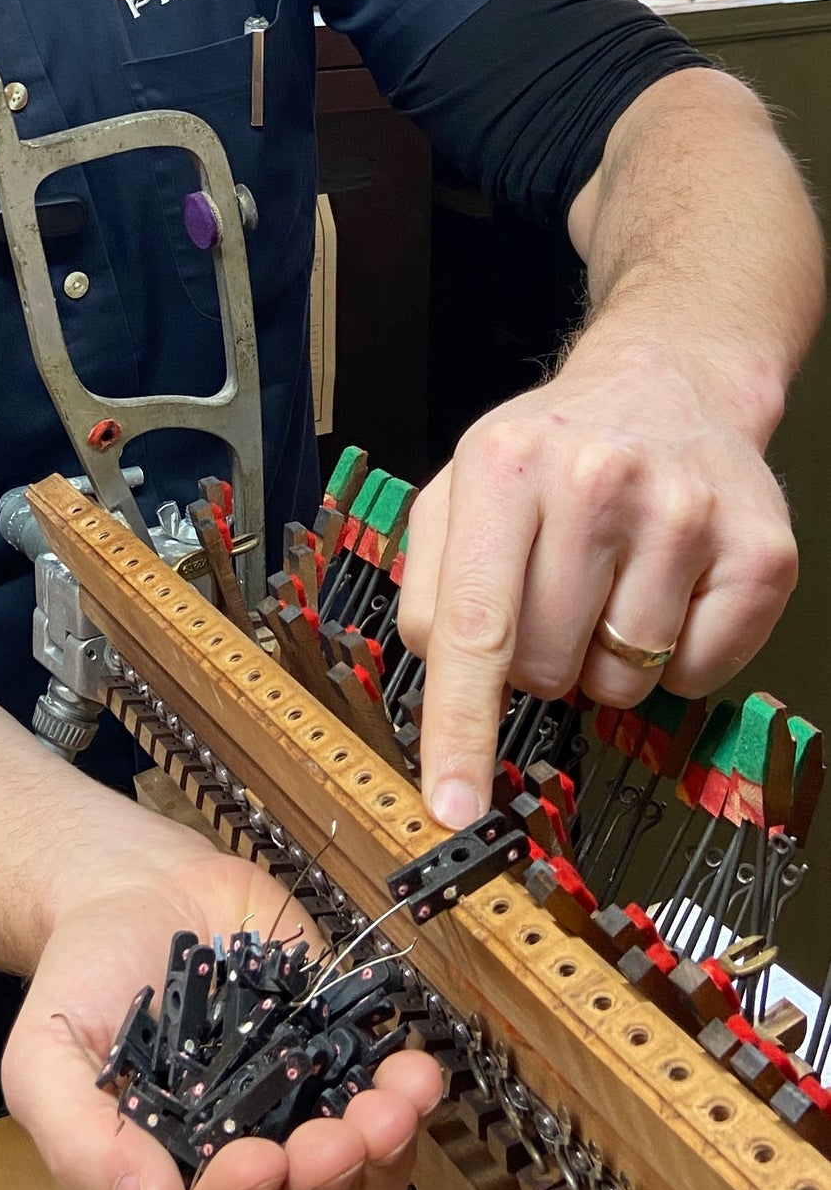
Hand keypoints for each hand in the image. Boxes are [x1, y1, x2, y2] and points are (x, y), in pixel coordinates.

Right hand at [1, 840, 443, 1189]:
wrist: (142, 892)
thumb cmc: (87, 983)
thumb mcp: (46, 1058)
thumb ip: (82, 1146)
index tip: (251, 1162)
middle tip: (330, 1140)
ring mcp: (292, 1149)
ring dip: (380, 1169)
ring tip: (387, 1108)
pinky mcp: (340, 1098)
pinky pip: (391, 1138)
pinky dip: (411, 1115)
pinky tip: (411, 1076)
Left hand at [399, 330, 797, 830]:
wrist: (668, 386)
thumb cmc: (557, 450)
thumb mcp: (463, 484)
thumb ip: (429, 581)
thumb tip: (432, 677)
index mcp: (505, 464)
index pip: (471, 626)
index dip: (460, 728)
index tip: (453, 803)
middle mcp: (596, 482)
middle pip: (543, 667)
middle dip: (537, 660)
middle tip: (556, 594)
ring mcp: (685, 517)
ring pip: (619, 683)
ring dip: (606, 660)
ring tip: (613, 583)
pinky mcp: (760, 555)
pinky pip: (695, 677)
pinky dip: (673, 659)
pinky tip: (667, 589)